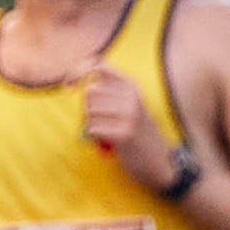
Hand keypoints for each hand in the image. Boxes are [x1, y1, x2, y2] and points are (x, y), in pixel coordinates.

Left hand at [81, 71, 180, 191]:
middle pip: (90, 93)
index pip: (98, 67)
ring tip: (105, 133)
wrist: (160, 162)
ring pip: (90, 112)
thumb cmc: (138, 133)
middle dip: (88, 109)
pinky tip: (106, 143)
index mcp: (132, 87)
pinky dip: (94, 138)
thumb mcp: (130, 105)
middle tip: (99, 122)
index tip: (69, 85)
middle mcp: (132, 98)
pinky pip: (92, 129)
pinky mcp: (124, 134)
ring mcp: (130, 115)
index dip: (79, 74)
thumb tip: (75, 80)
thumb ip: (109, 90)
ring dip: (91, 125)